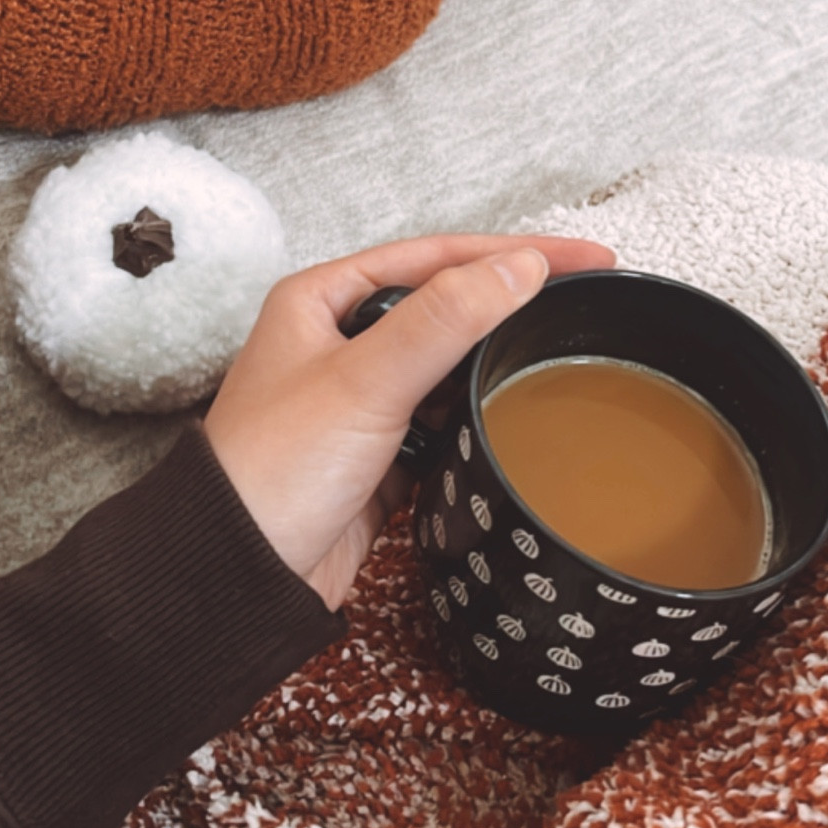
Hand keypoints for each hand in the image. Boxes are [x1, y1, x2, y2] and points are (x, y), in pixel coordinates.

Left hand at [203, 233, 615, 609]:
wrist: (240, 575)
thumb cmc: (269, 473)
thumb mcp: (364, 380)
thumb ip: (444, 319)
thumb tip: (517, 268)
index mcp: (322, 300)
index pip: (436, 257)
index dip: (513, 251)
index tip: (582, 258)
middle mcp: (338, 341)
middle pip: (446, 303)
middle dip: (513, 297)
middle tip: (587, 296)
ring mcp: (360, 398)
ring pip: (448, 362)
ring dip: (498, 354)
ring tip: (564, 343)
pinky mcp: (379, 453)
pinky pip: (444, 418)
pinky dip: (478, 412)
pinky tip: (514, 408)